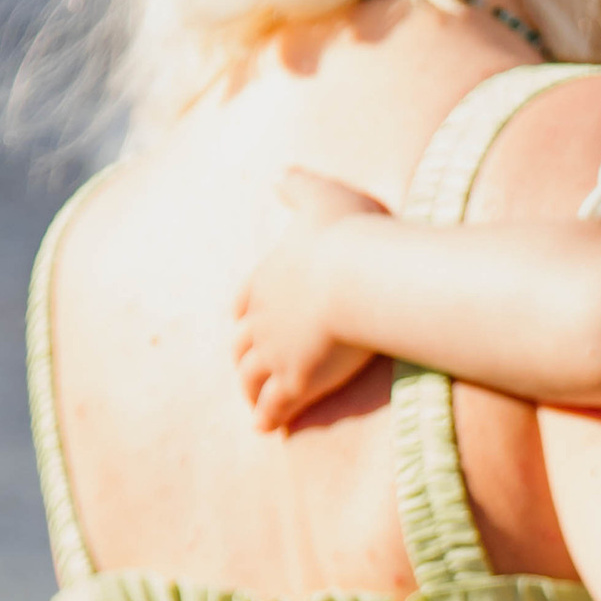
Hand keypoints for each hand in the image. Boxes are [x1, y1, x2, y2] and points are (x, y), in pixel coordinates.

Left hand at [233, 167, 386, 429]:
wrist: (358, 276)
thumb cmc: (349, 234)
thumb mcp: (323, 196)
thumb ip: (299, 185)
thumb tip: (281, 172)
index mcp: (267, 277)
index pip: (245, 300)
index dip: (244, 312)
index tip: (242, 322)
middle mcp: (262, 318)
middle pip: (242, 344)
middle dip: (243, 358)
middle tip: (247, 371)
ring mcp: (276, 352)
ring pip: (252, 377)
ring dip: (250, 391)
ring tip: (254, 405)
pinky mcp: (296, 380)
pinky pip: (276, 405)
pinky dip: (269, 417)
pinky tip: (268, 428)